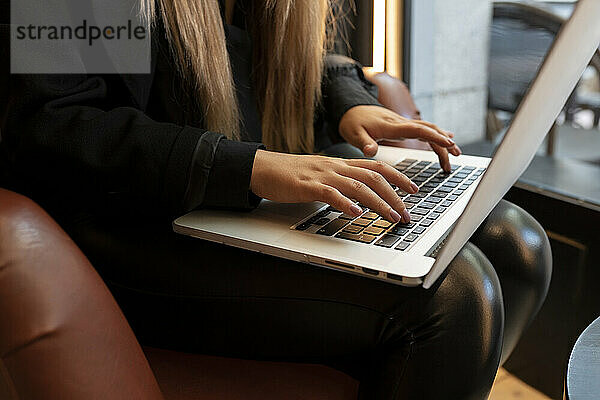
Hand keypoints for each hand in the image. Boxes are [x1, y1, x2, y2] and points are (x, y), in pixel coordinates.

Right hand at [250, 150, 418, 222]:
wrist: (264, 168)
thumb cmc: (292, 174)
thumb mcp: (323, 175)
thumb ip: (342, 183)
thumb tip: (361, 199)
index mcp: (341, 164)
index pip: (377, 167)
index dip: (398, 177)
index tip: (414, 190)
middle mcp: (336, 167)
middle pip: (374, 178)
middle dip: (395, 196)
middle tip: (406, 214)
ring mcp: (323, 176)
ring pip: (358, 186)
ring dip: (379, 203)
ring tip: (391, 217)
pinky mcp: (307, 186)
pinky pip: (331, 194)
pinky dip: (346, 204)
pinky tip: (356, 213)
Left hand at [338, 105, 461, 171]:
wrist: (349, 108)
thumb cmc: (351, 122)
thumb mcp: (354, 134)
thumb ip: (364, 143)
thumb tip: (371, 151)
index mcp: (391, 125)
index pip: (417, 130)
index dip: (434, 136)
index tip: (449, 143)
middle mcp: (400, 123)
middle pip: (428, 130)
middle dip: (444, 142)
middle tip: (456, 157)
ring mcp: (403, 123)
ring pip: (428, 129)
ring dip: (443, 140)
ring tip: (456, 154)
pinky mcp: (402, 125)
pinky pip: (423, 129)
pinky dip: (436, 135)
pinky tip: (446, 140)